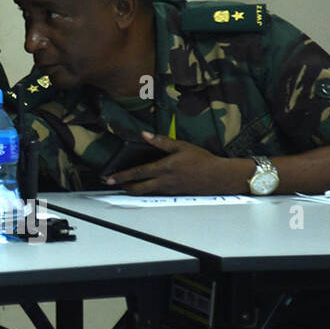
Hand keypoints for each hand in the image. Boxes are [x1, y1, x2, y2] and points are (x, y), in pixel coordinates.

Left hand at [107, 132, 251, 194]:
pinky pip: (156, 193)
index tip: (110, 177)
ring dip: (133, 190)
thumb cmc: (202, 160)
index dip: (122, 175)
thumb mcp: (182, 146)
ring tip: (124, 185)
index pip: (138, 173)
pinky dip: (146, 191)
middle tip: (111, 183)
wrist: (219, 177)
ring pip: (146, 192)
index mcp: (164, 168)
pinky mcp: (174, 194)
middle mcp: (164, 182)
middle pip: (138, 188)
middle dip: (123, 186)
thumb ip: (162, 141)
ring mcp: (169, 190)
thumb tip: (144, 134)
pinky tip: (143, 187)